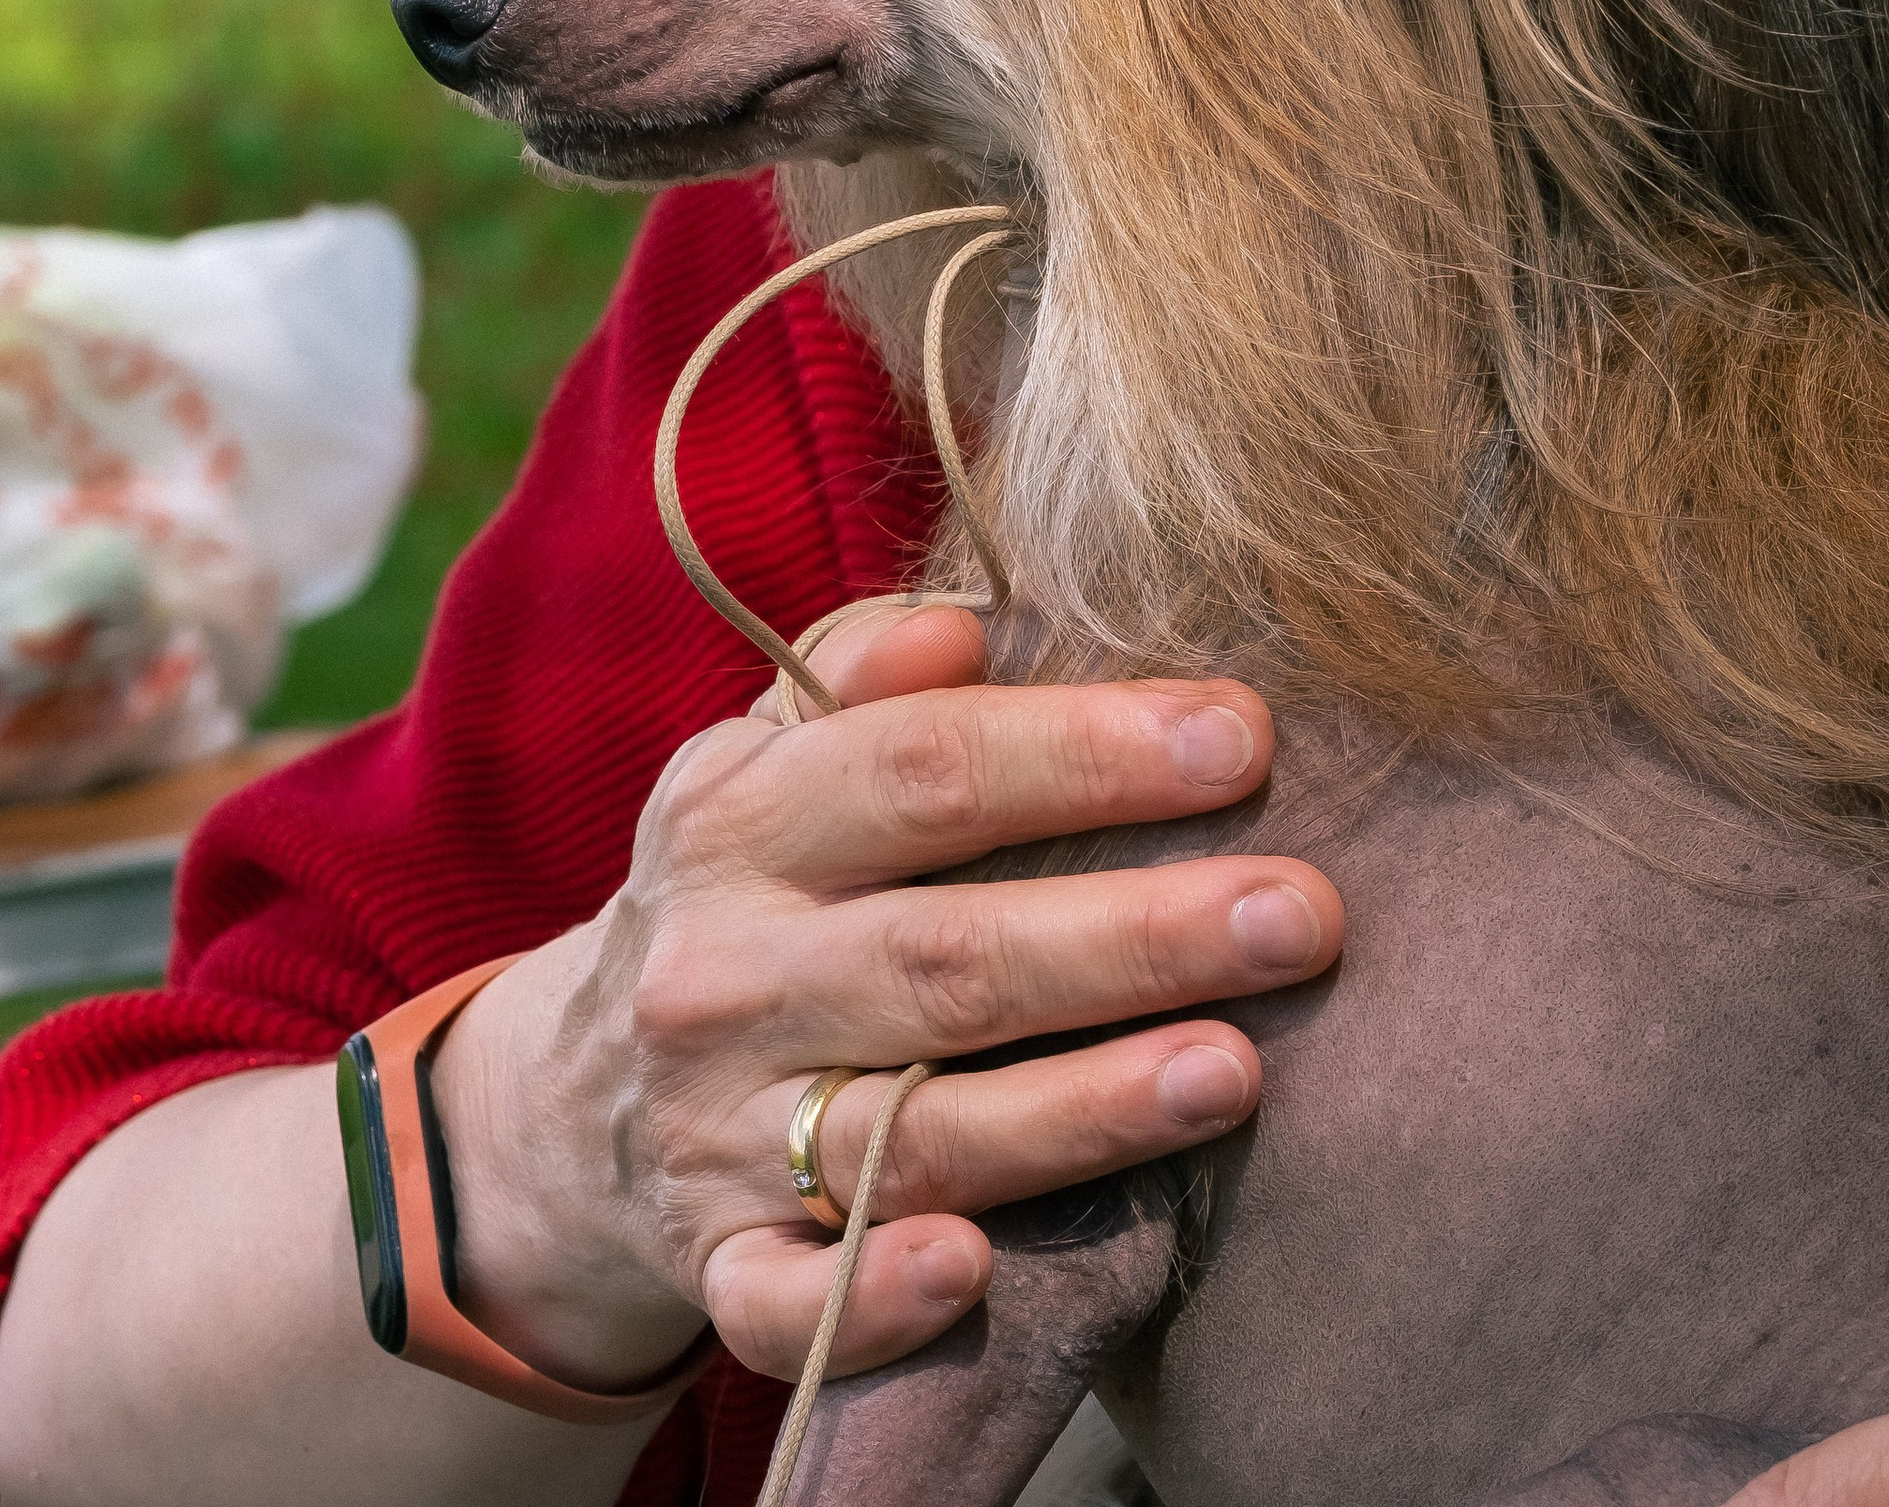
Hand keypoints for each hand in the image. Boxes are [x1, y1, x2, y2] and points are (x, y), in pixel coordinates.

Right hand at [430, 605, 1339, 1397]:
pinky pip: (783, 1306)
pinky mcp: (713, 1271)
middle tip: (1300, 913)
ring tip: (1233, 1071)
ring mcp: (715, 1135)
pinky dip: (870, 1298)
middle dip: (1134, 933)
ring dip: (1078, 1110)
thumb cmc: (744, 893)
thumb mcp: (762, 756)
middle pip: (947, 955)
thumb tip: (966, 614)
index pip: (924, 769)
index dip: (1085, 752)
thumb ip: (861, 669)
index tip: (1244, 737)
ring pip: (910, 1133)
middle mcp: (723, 975)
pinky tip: (972, 1269)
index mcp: (740, 819)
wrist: (558, 1108)